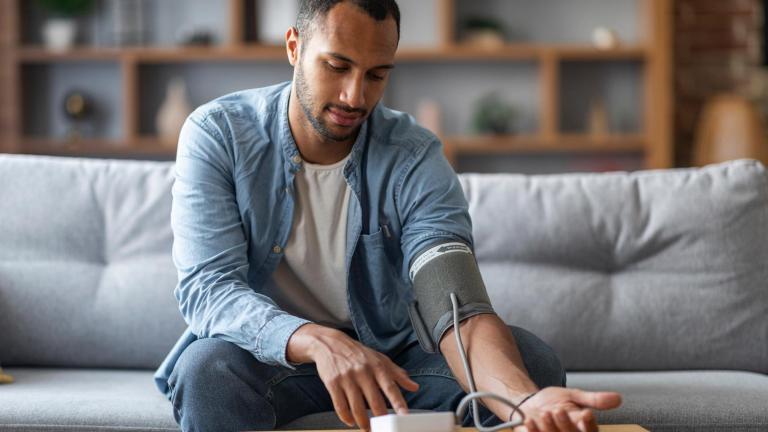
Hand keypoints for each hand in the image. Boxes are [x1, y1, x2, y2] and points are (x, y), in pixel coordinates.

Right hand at [287, 324, 419, 429]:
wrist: (330, 343)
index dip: (398, 402)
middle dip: (381, 418)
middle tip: (385, 428)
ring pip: (356, 407)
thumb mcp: (380, 359)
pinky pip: (340, 405)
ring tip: (367, 428)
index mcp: (377, 366)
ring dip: (363, 422)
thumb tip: (414, 387)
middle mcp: (363, 372)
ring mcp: (347, 378)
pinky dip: (346, 417)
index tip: (404, 415)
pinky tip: (350, 421)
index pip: (390, 387)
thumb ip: (398, 374)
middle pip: (374, 401)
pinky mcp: (332, 383)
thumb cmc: (359, 353)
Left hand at [512, 387, 621, 431]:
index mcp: (583, 429)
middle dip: (566, 425)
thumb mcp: (574, 396)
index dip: (589, 425)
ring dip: (550, 428)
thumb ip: (594, 399)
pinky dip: (534, 431)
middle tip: (558, 410)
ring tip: (545, 414)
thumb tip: (618, 398)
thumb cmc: (553, 401)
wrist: (528, 403)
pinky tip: (530, 420)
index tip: (585, 414)